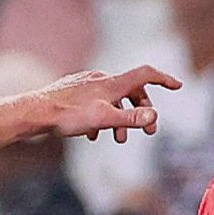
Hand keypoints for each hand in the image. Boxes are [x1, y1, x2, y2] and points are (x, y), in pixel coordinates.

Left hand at [37, 65, 177, 143]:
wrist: (35, 112)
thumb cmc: (68, 115)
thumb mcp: (104, 119)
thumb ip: (130, 117)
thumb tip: (154, 115)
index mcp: (112, 83)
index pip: (145, 75)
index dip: (164, 79)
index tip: (178, 86)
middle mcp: (101, 79)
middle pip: (131, 90)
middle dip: (142, 110)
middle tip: (149, 131)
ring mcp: (86, 84)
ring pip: (112, 99)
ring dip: (121, 118)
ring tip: (119, 139)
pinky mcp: (73, 91)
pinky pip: (95, 102)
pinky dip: (101, 117)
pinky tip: (93, 135)